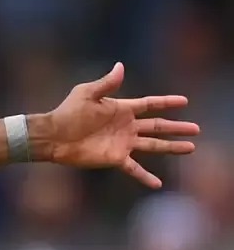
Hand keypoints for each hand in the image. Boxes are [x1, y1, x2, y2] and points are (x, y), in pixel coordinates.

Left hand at [38, 63, 197, 186]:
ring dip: (171, 147)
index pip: (150, 104)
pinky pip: (134, 169)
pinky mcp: (115, 158)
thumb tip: (121, 66)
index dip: (166, 103)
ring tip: (190, 148)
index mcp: (121, 109)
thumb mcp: (87, 94)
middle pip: (157, 126)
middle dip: (177, 127)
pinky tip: (158, 183)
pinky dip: (145, 176)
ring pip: (153, 146)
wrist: (54, 136)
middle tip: (196, 129)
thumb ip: (107, 83)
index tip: (184, 101)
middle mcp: (125, 126)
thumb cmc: (68, 113)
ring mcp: (122, 143)